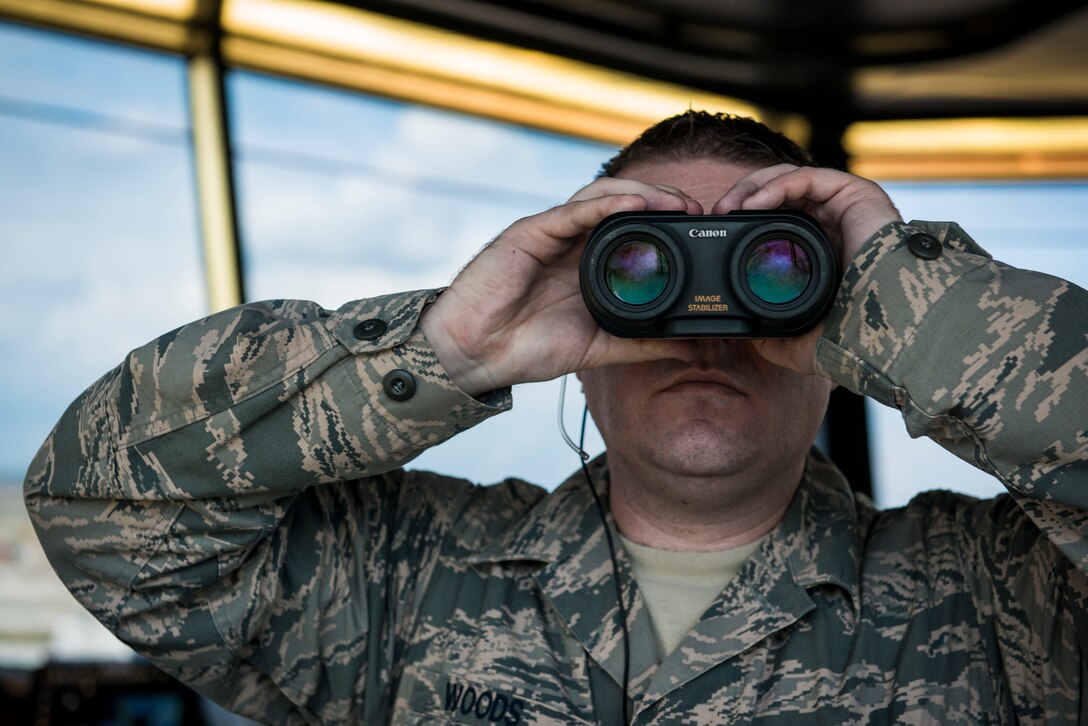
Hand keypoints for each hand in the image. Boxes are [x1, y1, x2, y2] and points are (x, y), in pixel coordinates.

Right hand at [421, 179, 701, 395]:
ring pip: (600, 196)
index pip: (631, 227)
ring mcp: (551, 234)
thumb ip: (640, 343)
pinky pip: (573, 211)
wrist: (475, 355)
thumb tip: (687, 346)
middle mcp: (571, 242)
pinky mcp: (531, 233)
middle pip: (621, 203)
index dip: (665, 220)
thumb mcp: (598, 348)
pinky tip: (634, 204)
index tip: (699, 227)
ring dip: (639, 193)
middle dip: (660, 199)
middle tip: (695, 208)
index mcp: (586, 264)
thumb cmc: (525, 349)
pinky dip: (606, 204)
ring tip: (671, 202)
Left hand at [712, 165, 901, 373]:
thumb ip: (774, 336)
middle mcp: (832, 222)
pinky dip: (776, 185)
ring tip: (730, 207)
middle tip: (719, 213)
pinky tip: (754, 203)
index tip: (718, 232)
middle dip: (744, 197)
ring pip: (790, 178)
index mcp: (820, 247)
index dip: (746, 218)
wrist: (885, 328)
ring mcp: (844, 206)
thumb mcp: (800, 339)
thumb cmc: (851, 335)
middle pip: (779, 192)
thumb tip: (746, 338)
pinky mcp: (855, 192)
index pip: (778, 218)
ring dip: (754, 187)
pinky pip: (808, 177)